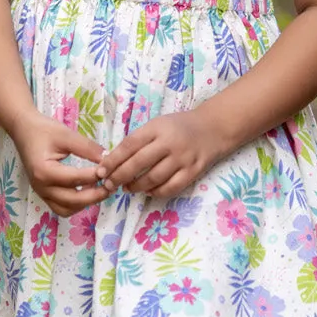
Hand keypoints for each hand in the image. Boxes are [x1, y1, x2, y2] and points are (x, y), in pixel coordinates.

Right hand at [11, 112, 108, 216]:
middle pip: (72, 201)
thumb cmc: (43, 130)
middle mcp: (41, 187)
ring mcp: (41, 193)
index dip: (95, 177)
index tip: (110, 171)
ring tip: (100, 189)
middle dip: (94, 195)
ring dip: (85, 203)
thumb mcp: (66, 135)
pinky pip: (61, 207)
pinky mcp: (44, 194)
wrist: (24, 130)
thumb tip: (108, 159)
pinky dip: (76, 204)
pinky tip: (87, 191)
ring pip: (67, 209)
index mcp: (44, 171)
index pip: (75, 180)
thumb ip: (87, 148)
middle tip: (111, 185)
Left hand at [98, 110, 226, 200]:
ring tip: (127, 188)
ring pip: (153, 179)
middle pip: (138, 164)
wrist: (214, 128)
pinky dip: (156, 192)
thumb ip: (139, 140)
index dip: (112, 160)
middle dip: (119, 177)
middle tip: (109, 184)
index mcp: (157, 128)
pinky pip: (171, 188)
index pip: (129, 145)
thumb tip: (113, 161)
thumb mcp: (158, 124)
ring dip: (136, 186)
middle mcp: (169, 143)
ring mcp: (182, 158)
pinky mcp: (193, 171)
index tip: (101, 171)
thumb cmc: (180, 126)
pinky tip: (148, 191)